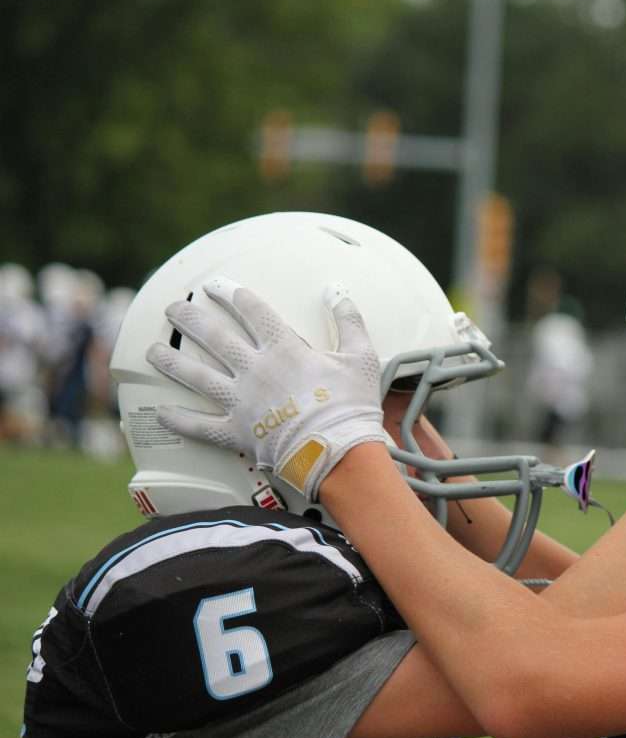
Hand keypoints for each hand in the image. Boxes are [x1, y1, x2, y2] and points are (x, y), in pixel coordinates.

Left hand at [146, 278, 388, 500]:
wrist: (338, 451)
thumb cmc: (352, 405)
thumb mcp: (361, 357)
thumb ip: (349, 321)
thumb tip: (338, 291)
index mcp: (284, 348)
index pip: (252, 311)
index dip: (231, 294)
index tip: (214, 286)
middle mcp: (255, 369)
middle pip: (214, 337)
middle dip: (190, 319)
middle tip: (172, 309)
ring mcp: (242, 401)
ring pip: (197, 375)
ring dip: (172, 361)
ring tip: (152, 350)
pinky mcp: (237, 431)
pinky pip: (200, 425)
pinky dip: (179, 420)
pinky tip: (161, 412)